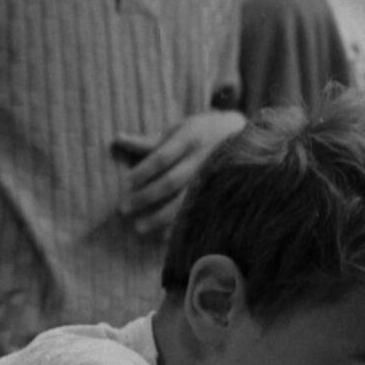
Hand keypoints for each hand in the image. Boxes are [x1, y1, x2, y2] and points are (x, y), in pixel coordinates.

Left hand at [114, 110, 246, 235]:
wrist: (246, 138)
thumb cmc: (204, 132)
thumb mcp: (180, 128)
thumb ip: (150, 140)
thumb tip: (117, 139)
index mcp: (191, 137)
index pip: (162, 157)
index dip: (142, 172)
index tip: (126, 183)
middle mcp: (203, 158)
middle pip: (170, 181)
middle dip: (145, 197)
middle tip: (123, 208)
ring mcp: (213, 178)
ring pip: (184, 201)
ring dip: (160, 217)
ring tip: (139, 228)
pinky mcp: (219, 194)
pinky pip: (198, 213)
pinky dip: (180, 226)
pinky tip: (164, 236)